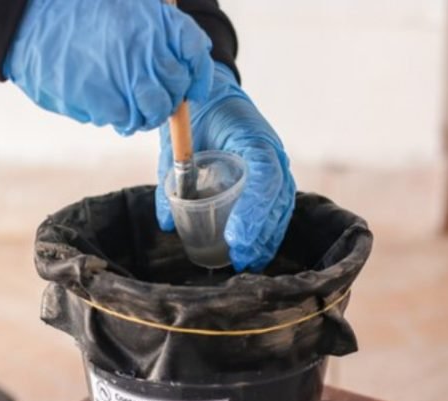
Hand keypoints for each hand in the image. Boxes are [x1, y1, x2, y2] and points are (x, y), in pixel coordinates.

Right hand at [3, 0, 213, 135]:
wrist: (31, 20)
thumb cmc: (73, 11)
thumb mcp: (123, 5)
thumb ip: (151, 28)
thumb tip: (173, 64)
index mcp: (156, 21)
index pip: (195, 52)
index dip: (198, 75)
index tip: (194, 89)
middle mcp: (149, 49)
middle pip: (175, 87)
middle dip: (167, 98)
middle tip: (151, 100)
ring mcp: (128, 77)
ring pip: (154, 110)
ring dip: (145, 114)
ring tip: (129, 108)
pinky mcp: (107, 101)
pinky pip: (126, 120)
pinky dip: (121, 120)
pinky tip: (109, 111)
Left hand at [155, 62, 295, 271]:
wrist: (213, 92)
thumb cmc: (197, 113)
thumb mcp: (178, 143)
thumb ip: (171, 179)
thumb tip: (166, 222)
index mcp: (252, 137)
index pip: (264, 175)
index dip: (253, 210)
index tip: (236, 237)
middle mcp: (272, 150)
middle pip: (277, 197)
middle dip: (260, 233)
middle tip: (240, 258)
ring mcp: (276, 162)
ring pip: (281, 204)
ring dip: (267, 236)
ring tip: (249, 261)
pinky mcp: (272, 173)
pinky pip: (278, 203)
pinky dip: (269, 228)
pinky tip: (257, 249)